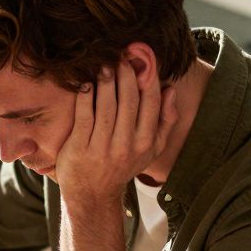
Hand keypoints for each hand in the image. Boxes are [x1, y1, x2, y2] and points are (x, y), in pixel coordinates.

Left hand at [54, 60, 177, 208]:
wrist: (93, 195)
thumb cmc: (123, 165)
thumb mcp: (151, 150)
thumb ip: (165, 121)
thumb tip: (171, 90)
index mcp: (146, 143)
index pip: (150, 102)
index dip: (148, 77)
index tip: (143, 58)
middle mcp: (126, 145)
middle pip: (129, 100)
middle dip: (126, 74)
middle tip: (121, 55)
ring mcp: (102, 147)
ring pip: (107, 105)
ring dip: (106, 80)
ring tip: (104, 63)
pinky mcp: (80, 148)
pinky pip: (84, 115)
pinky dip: (86, 96)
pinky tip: (86, 82)